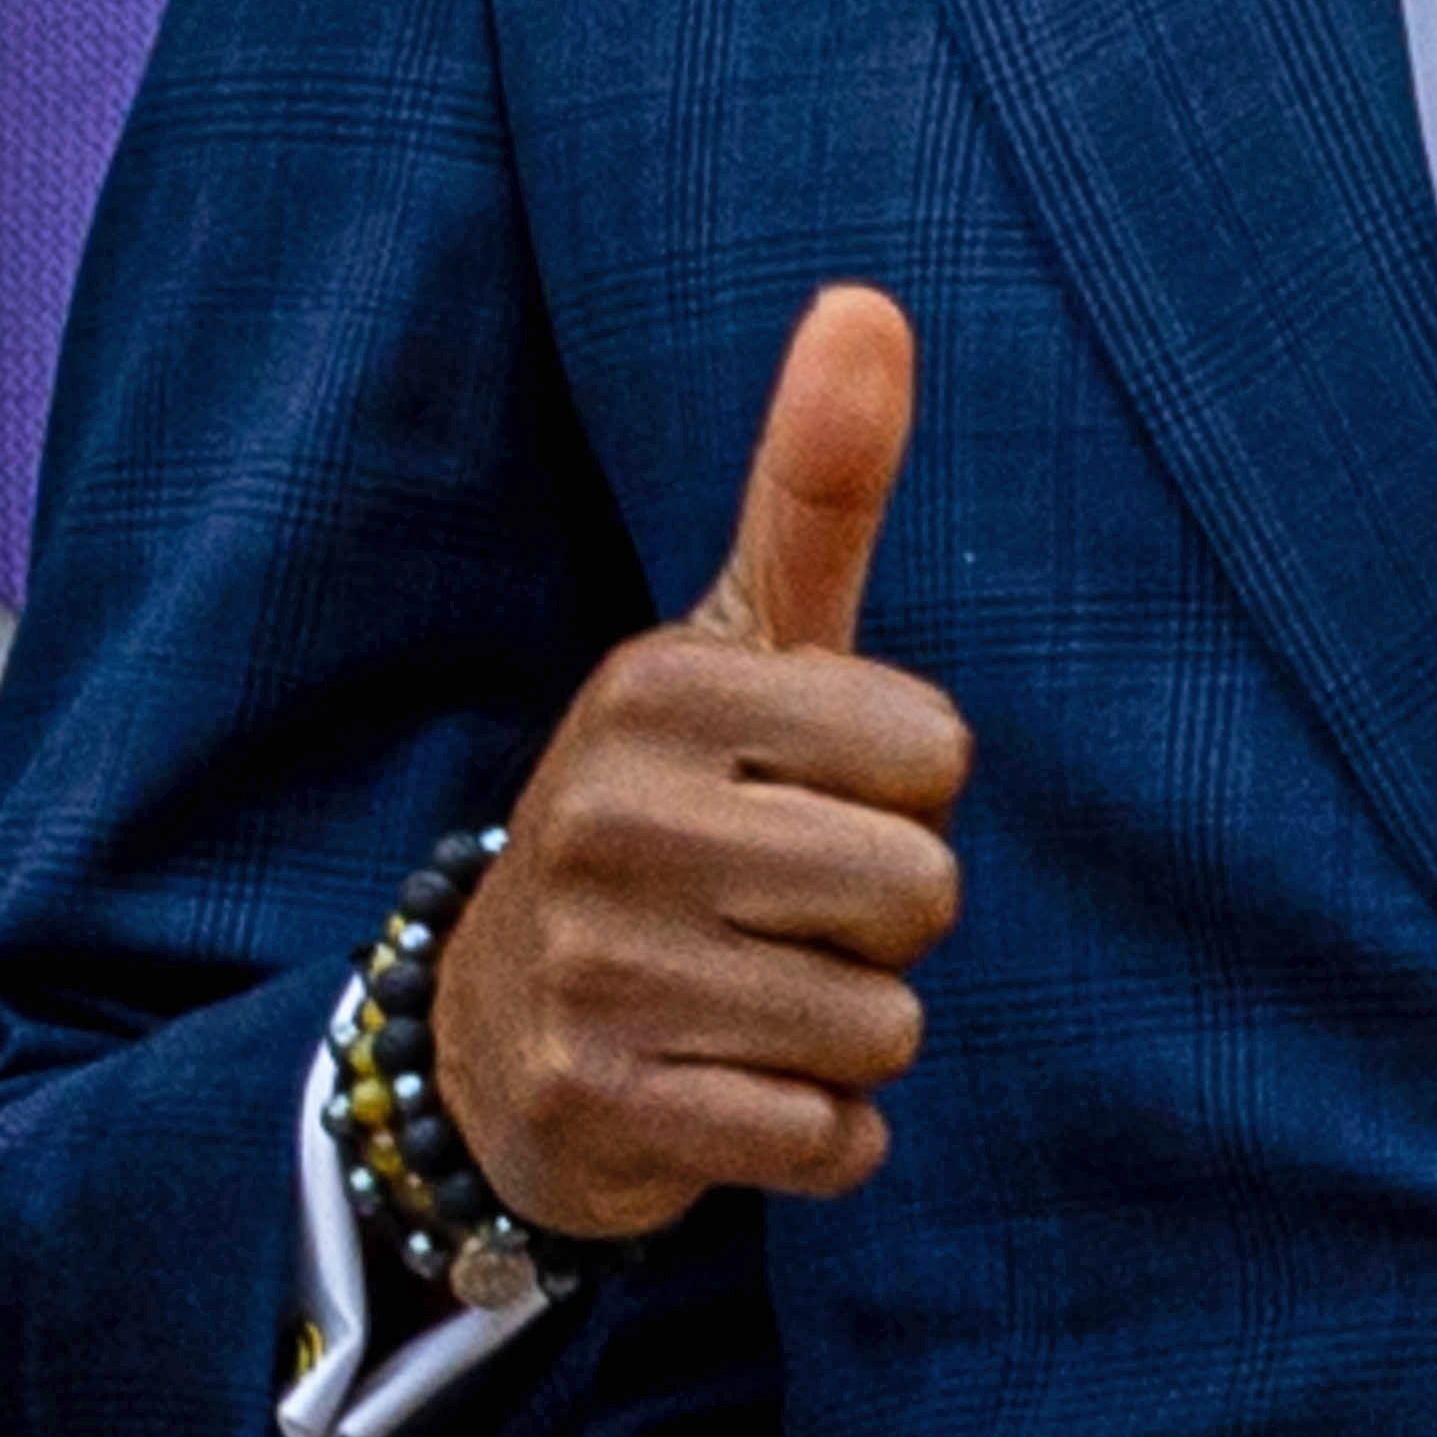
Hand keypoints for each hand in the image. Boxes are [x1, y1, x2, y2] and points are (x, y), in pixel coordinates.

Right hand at [432, 289, 969, 1246]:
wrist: (502, 1023)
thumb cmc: (677, 804)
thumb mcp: (739, 642)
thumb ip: (814, 483)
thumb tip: (868, 296)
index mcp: (660, 689)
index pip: (934, 755)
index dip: (907, 792)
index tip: (809, 794)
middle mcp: (611, 820)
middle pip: (918, 891)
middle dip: (885, 920)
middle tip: (781, 907)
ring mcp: (598, 974)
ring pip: (881, 1023)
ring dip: (851, 1029)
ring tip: (753, 993)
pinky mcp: (603, 1111)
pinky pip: (826, 1140)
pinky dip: (817, 1134)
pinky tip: (737, 1088)